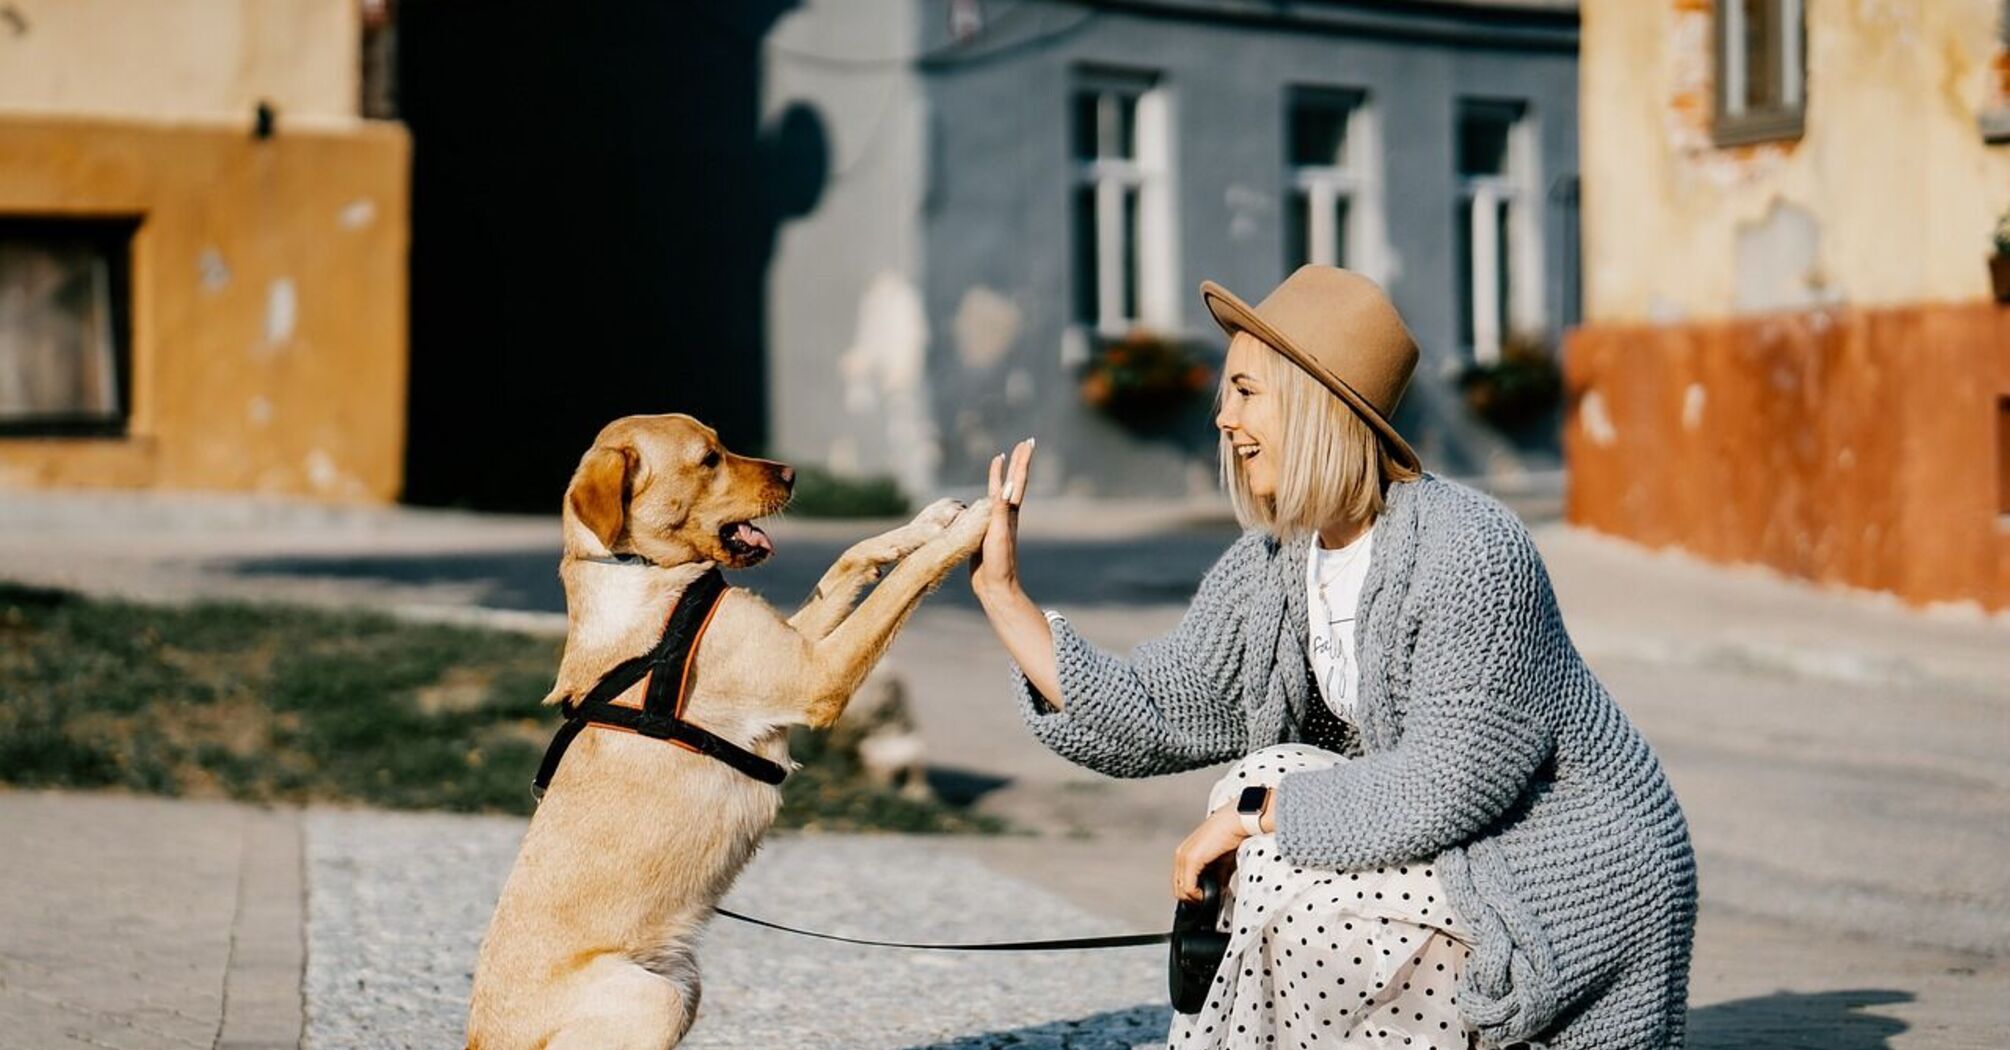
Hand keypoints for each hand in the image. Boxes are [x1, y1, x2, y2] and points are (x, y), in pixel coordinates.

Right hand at [969, 439, 1033, 602]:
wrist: (995, 588)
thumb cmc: (999, 563)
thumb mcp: (998, 535)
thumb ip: (1000, 511)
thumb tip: (1008, 486)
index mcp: (1010, 512)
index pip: (1017, 481)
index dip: (1022, 461)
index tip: (1027, 442)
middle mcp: (1006, 514)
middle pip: (1014, 482)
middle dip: (1018, 462)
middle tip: (1024, 443)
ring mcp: (996, 522)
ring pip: (1000, 491)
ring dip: (1002, 475)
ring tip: (1003, 460)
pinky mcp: (985, 531)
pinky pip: (985, 506)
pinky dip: (986, 494)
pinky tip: (983, 493)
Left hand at [1172, 806, 1246, 902]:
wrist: (1236, 822)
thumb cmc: (1231, 836)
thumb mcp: (1222, 863)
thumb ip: (1217, 878)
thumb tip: (1217, 892)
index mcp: (1186, 853)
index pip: (1181, 882)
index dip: (1193, 894)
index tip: (1208, 898)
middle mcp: (1181, 855)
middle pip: (1178, 888)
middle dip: (1195, 898)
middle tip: (1210, 900)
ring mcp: (1184, 857)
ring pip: (1181, 891)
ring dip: (1197, 898)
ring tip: (1212, 897)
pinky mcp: (1191, 860)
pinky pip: (1188, 887)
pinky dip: (1199, 896)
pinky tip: (1211, 894)